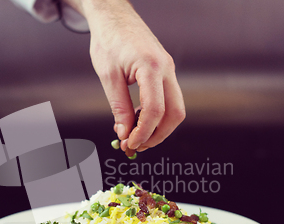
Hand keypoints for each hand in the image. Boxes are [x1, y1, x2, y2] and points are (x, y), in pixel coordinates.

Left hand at [64, 0, 185, 154]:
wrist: (114, 17)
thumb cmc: (109, 40)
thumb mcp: (108, 76)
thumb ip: (119, 107)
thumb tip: (124, 133)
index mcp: (151, 67)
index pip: (155, 110)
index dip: (143, 132)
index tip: (130, 143)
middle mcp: (166, 69)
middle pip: (175, 113)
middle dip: (158, 135)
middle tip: (137, 145)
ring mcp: (169, 70)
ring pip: (175, 108)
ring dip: (158, 126)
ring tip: (136, 134)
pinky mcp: (165, 71)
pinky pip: (168, 98)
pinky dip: (156, 114)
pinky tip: (138, 118)